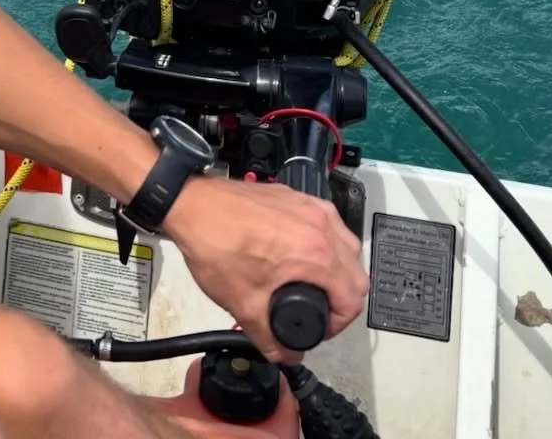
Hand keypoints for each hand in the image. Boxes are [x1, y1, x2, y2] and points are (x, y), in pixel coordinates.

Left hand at [162, 174, 366, 363]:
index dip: (339, 324)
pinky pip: (328, 223)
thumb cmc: (217, 245)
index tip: (320, 328)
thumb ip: (270, 339)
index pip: (353, 298)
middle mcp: (321, 225)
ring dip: (338, 269)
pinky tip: (301, 255)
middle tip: (320, 311)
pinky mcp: (298, 196)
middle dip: (343, 299)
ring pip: (346, 244)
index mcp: (315, 254)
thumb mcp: (244, 305)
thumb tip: (287, 355)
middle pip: (356, 271)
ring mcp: (310, 206)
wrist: (194, 206)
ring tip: (314, 284)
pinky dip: (325, 244)